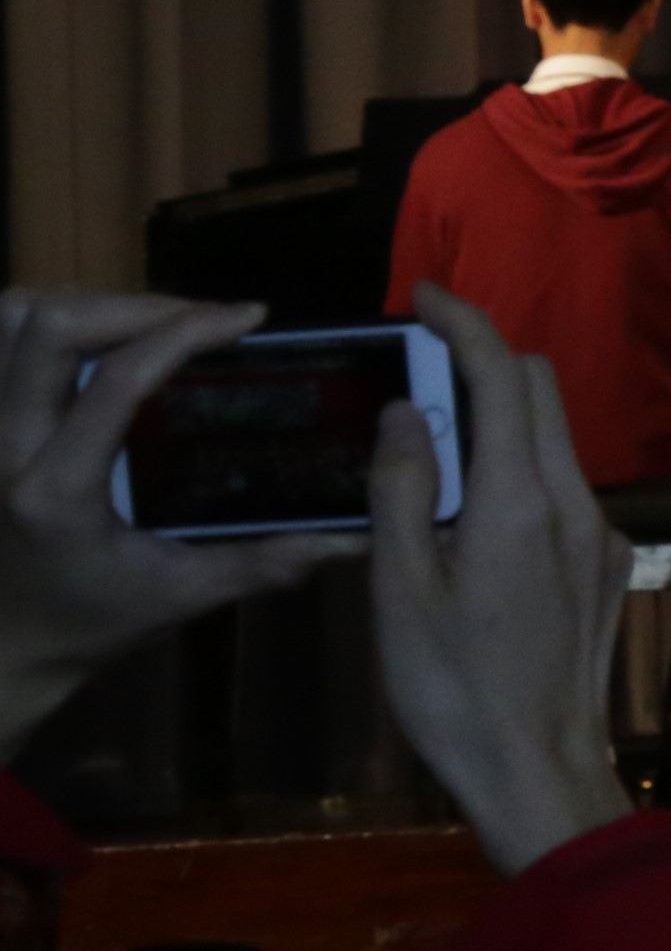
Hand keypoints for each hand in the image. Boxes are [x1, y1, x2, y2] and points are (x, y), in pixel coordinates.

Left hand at [0, 293, 352, 753]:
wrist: (6, 645)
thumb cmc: (94, 621)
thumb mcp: (182, 595)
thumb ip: (264, 561)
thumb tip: (356, 536)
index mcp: (59, 490)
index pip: (118, 380)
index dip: (187, 331)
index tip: (249, 318)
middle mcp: (6, 446)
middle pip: (51, 328)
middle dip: (137, 305)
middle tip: (201, 319)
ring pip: (13, 319)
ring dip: (86, 305)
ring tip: (151, 324)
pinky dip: (50, 318)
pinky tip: (102, 337)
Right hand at [366, 292, 633, 874]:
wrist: (538, 768)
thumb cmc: (453, 687)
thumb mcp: (401, 589)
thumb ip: (403, 490)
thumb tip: (406, 413)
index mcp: (521, 499)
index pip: (504, 376)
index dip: (466, 322)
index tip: (426, 295)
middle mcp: (577, 503)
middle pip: (541, 395)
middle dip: (486, 360)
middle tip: (420, 360)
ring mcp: (602, 535)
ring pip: (555, 442)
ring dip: (500, 418)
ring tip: (433, 436)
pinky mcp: (608, 567)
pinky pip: (562, 491)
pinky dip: (518, 470)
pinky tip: (472, 508)